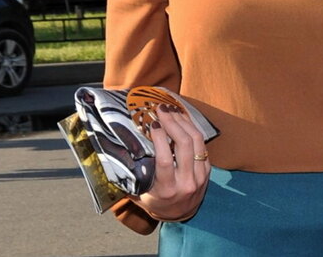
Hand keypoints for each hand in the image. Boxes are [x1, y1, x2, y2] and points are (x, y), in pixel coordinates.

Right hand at [134, 104, 209, 221]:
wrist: (180, 214)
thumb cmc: (154, 200)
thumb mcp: (140, 191)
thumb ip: (132, 173)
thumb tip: (114, 149)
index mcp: (166, 189)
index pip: (164, 159)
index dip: (159, 139)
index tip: (152, 124)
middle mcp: (186, 182)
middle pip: (183, 145)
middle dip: (172, 123)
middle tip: (161, 109)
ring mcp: (200, 176)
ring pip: (196, 142)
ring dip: (184, 122)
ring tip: (172, 110)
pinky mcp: (208, 170)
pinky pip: (202, 145)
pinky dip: (193, 129)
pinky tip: (183, 119)